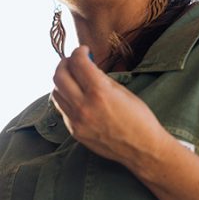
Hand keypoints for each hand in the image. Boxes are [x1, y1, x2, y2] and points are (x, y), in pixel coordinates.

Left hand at [51, 46, 167, 170]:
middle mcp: (84, 106)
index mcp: (99, 92)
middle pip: (59, 76)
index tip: (83, 51)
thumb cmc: (139, 118)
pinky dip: (66, 98)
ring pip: (56, 92)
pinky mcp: (75, 131)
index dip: (79, 52)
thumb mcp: (122, 91)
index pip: (77, 63)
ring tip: (74, 79)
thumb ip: (101, 78)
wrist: (142, 149)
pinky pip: (62, 109)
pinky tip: (76, 96)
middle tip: (73, 61)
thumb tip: (87, 66)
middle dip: (65, 63)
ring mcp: (77, 121)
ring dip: (62, 81)